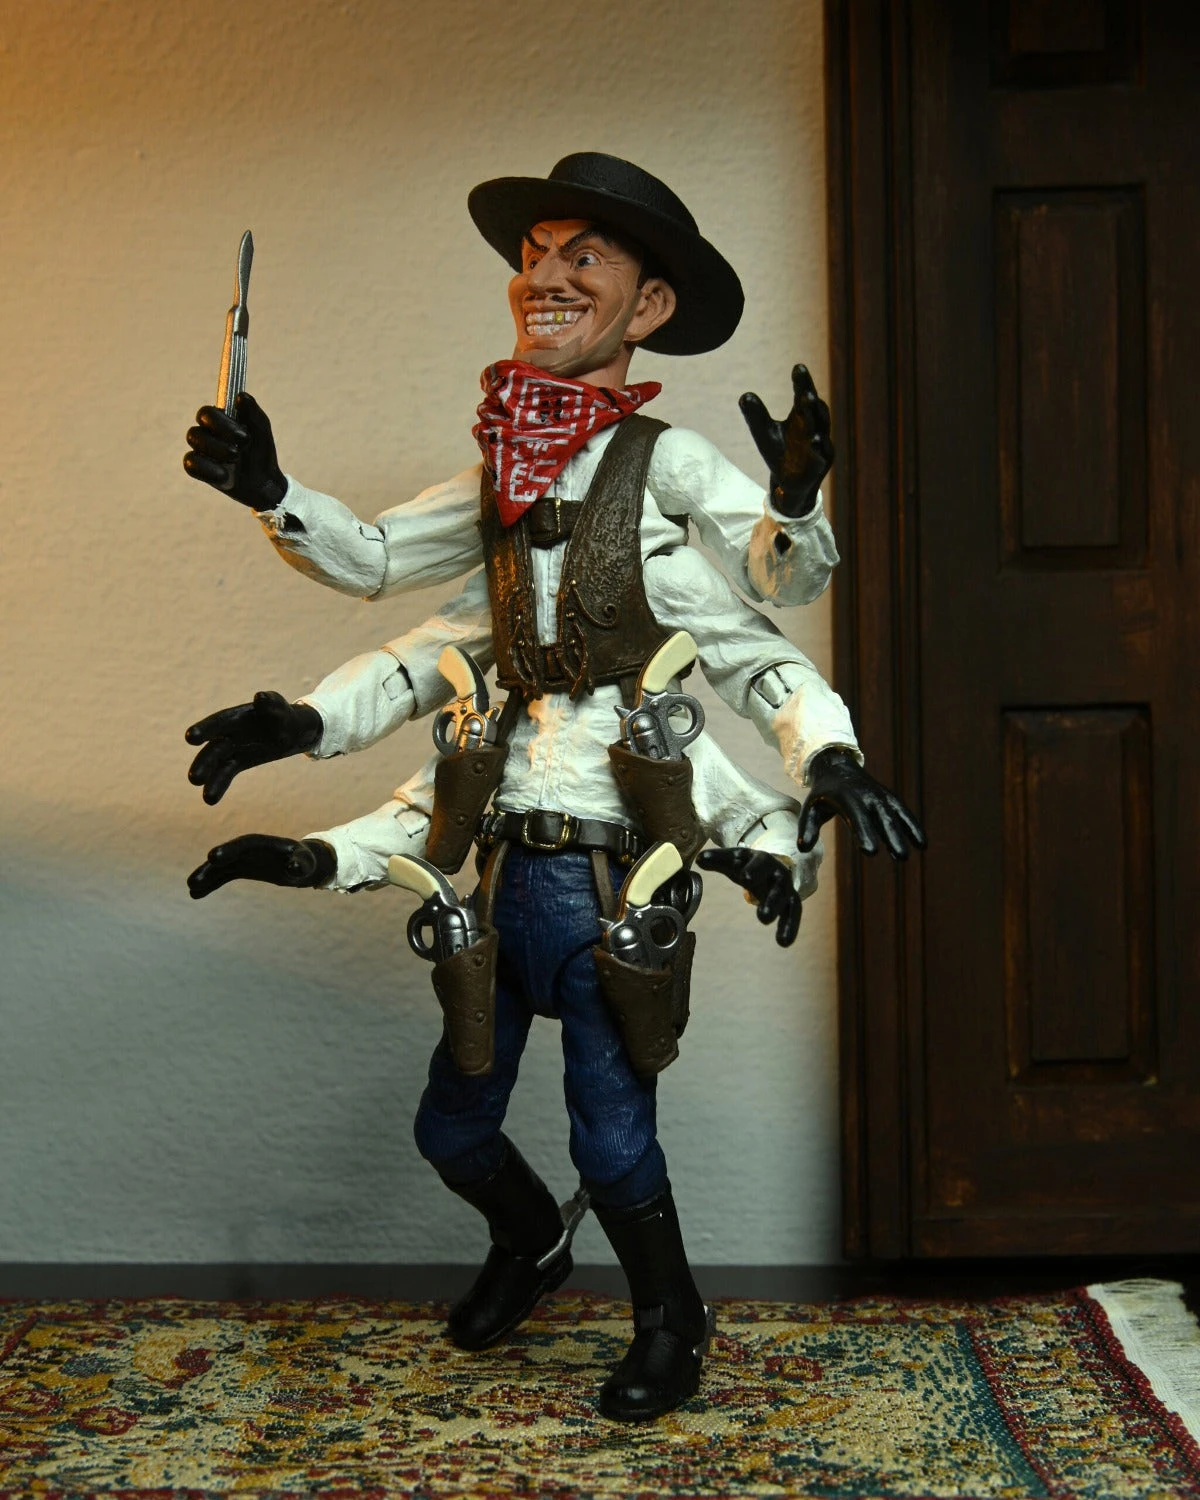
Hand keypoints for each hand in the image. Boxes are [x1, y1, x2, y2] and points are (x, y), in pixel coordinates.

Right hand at [183, 392, 286, 508]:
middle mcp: (206, 433)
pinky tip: (224, 475)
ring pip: (193, 446)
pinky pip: (190, 465)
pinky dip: (208, 470)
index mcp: (219, 421)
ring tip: (235, 460)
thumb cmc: (261, 452)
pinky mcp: (200, 470)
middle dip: (218, 441)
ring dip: (216, 452)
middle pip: (194, 430)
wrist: (264, 481)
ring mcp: (201, 451)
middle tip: (238, 451)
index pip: (205, 413)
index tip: (243, 434)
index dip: (220, 423)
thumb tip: (241, 396)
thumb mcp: (262, 431)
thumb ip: (253, 413)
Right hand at [185, 691, 322, 804]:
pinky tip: (210, 799)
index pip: (218, 722)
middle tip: (193, 778)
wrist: (291, 729)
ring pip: (217, 764)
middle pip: (214, 748)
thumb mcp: (279, 707)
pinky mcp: (238, 761)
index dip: (205, 729)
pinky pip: (226, 774)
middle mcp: (229, 733)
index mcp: (235, 716)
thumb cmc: (283, 714)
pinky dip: (218, 785)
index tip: (190, 737)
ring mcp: (232, 748)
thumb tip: (260, 698)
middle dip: (204, 762)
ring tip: (206, 798)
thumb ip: (270, 703)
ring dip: (210, 779)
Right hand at [187, 834, 335, 898]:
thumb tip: (294, 866)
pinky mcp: (240, 868)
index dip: (228, 850)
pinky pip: (222, 876)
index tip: (212, 857)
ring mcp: (243, 858)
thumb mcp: (307, 864)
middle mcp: (250, 848)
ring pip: (220, 867)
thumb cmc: (306, 862)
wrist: (302, 864)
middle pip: (227, 855)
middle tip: (193, 879)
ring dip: (206, 876)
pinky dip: (210, 884)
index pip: (244, 844)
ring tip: (190, 887)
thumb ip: (301, 863)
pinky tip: (194, 894)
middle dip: (211, 867)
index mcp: (265, 843)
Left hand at [696, 846, 800, 946]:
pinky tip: (784, 942)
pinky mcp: (790, 902)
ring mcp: (786, 889)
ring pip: (790, 903)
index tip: (745, 878)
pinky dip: (790, 928)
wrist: (770, 865)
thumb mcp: (734, 860)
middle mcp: (778, 875)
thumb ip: (717, 860)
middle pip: (778, 887)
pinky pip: (793, 915)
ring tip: (780, 940)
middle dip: (772, 901)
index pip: (760, 863)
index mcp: (763, 860)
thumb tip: (699, 859)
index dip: (754, 869)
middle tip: (762, 917)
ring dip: (786, 921)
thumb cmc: (748, 864)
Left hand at [738, 364, 832, 518]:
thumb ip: (756, 416)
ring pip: (822, 428)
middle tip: (804, 389)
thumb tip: (744, 396)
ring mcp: (821, 444)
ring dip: (816, 418)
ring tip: (810, 403)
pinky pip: (823, 453)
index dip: (801, 381)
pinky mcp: (823, 462)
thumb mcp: (764, 434)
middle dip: (810, 399)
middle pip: (815, 409)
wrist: (790, 484)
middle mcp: (815, 426)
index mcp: (802, 416)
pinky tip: (816, 440)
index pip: (803, 395)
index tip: (797, 367)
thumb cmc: (780, 453)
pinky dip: (821, 446)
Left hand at [798, 747, 926, 859]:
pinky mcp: (889, 798)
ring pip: (896, 814)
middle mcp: (867, 796)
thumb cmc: (823, 794)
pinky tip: (922, 844)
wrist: (837, 767)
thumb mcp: (811, 808)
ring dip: (907, 832)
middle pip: (881, 818)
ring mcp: (880, 796)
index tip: (870, 851)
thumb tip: (802, 848)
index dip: (864, 833)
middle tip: (900, 856)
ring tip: (915, 853)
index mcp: (847, 798)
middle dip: (892, 836)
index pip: (856, 817)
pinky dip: (913, 826)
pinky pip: (903, 812)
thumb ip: (807, 828)